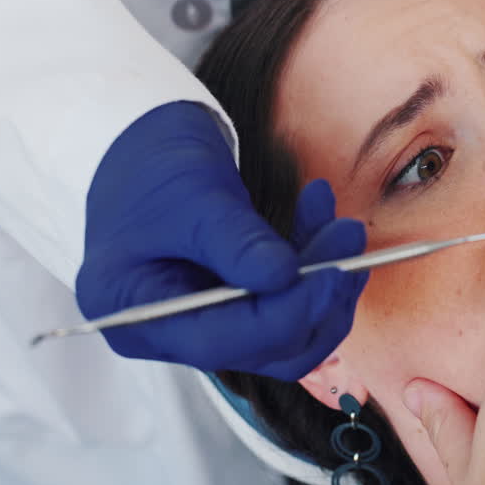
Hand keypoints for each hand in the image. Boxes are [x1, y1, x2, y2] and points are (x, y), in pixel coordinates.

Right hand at [77, 101, 367, 379]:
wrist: (138, 136)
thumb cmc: (150, 163)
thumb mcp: (194, 196)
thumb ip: (238, 243)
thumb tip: (287, 278)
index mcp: (137, 316)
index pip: (225, 341)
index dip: (288, 314)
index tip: (335, 273)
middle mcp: (168, 332)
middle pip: (265, 348)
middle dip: (317, 299)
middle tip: (348, 238)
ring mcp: (202, 320)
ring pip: (286, 329)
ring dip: (324, 279)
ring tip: (342, 223)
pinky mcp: (231, 301)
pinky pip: (284, 299)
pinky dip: (311, 262)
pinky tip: (319, 210)